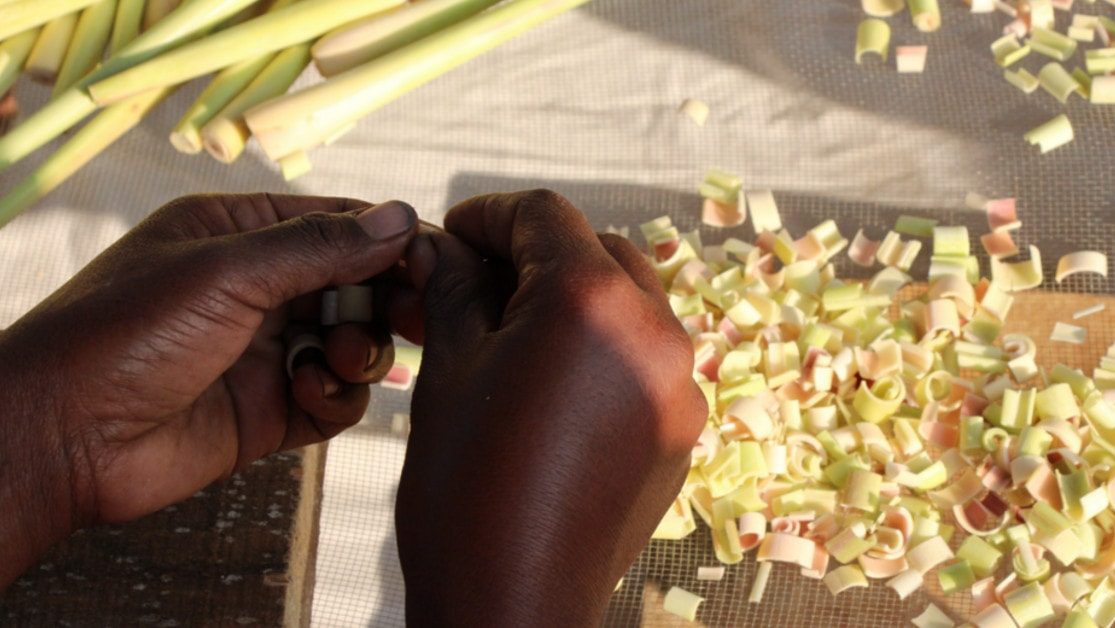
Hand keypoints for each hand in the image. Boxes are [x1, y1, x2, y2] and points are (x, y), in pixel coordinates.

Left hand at [0, 193, 416, 586]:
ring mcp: (266, 351)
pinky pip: (335, 397)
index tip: (435, 261)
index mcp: (240, 233)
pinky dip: (337, 395)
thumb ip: (319, 246)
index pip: (340, 225)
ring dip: (361, 350)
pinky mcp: (271, 410)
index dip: (393, 240)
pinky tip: (308, 391)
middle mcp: (258, 289)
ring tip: (339, 357)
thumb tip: (400, 217)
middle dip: (389, 300)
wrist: (62, 438)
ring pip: (354, 343)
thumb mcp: (227, 271)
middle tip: (419, 317)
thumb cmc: (124, 333)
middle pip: (357, 284)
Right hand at [395, 190, 706, 624]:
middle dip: (533, 255)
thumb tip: (443, 245)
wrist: (513, 603)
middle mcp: (655, 331)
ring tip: (511, 332)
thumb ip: (454, 287)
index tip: (453, 236)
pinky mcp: (682, 427)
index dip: (488, 215)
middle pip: (595, 250)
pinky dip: (602, 347)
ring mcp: (679, 384)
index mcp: (593, 301)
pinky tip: (551, 381)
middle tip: (476, 282)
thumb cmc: (468, 488)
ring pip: (628, 301)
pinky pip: (646, 356)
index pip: (543, 215)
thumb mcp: (449, 368)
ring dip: (573, 298)